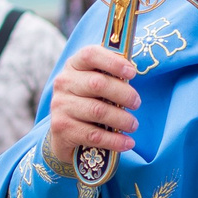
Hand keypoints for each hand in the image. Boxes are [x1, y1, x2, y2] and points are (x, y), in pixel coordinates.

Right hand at [45, 45, 139, 164]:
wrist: (65, 133)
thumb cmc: (89, 101)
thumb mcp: (96, 84)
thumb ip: (111, 75)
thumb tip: (133, 72)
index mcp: (74, 65)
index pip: (90, 54)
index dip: (113, 62)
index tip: (133, 73)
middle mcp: (63, 83)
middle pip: (98, 84)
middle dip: (123, 94)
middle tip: (137, 103)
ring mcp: (60, 106)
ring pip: (97, 111)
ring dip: (121, 119)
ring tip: (133, 125)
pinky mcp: (62, 128)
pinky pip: (94, 135)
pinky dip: (114, 140)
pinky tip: (127, 143)